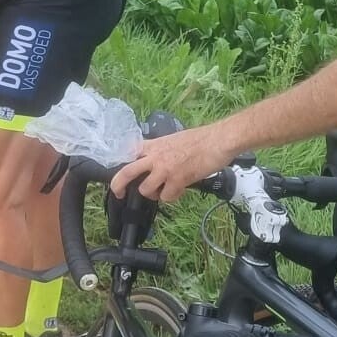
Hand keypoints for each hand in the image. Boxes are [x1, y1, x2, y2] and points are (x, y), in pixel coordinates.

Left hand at [111, 122, 232, 202]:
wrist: (218, 140)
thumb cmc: (201, 139)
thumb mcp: (173, 139)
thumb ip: (160, 150)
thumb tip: (153, 161)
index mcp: (154, 145)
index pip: (128, 153)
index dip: (120, 164)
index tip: (119, 174)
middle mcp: (155, 156)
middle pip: (127, 172)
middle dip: (118, 186)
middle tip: (119, 194)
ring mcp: (165, 169)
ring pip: (145, 190)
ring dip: (153, 194)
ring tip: (164, 190)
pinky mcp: (177, 180)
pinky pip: (166, 197)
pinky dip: (172, 197)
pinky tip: (180, 190)